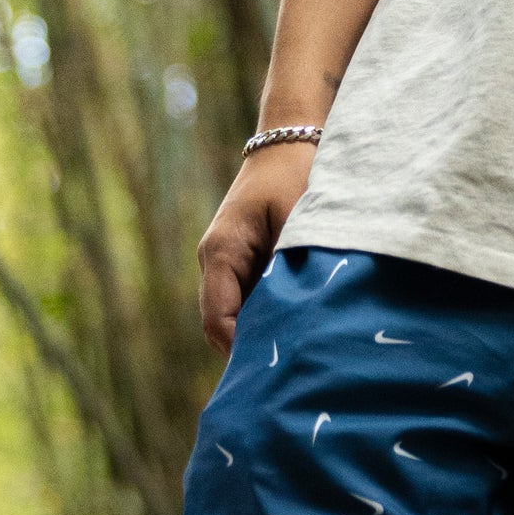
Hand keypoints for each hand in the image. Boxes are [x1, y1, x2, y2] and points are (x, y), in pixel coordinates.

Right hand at [198, 142, 316, 354]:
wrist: (290, 138)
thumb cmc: (295, 174)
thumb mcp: (298, 220)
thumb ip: (291, 268)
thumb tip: (294, 317)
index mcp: (221, 252)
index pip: (218, 320)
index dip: (240, 351)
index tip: (271, 372)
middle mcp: (215, 260)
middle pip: (223, 323)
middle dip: (250, 349)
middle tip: (286, 376)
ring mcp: (226, 261)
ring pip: (235, 313)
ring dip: (260, 330)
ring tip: (295, 353)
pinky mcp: (241, 259)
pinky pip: (247, 298)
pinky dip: (266, 313)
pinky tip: (296, 324)